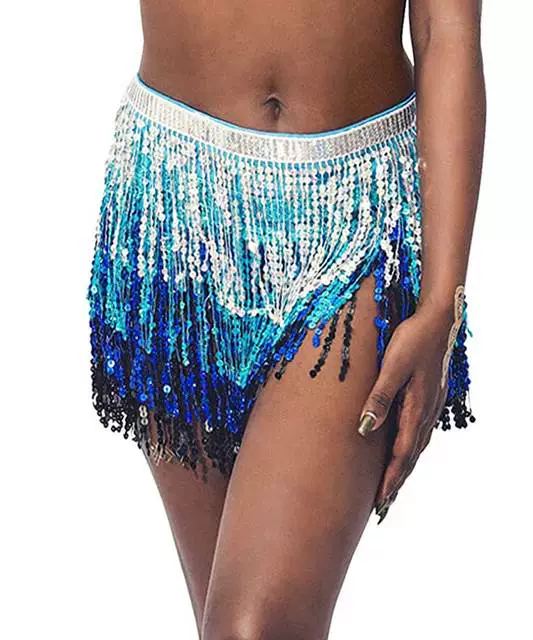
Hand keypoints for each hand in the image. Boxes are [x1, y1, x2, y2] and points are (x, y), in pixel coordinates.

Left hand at [357, 304, 455, 522]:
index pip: (401, 454)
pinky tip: (407, 451)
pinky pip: (420, 432)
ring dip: (404, 468)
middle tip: (383, 506)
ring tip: (393, 486)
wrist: (439, 319)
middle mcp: (425, 412)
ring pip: (416, 446)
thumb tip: (364, 429)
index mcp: (415, 408)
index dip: (390, 479)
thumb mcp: (392, 367)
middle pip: (410, 456)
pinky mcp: (430, 396)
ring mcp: (431, 405)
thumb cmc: (412, 340)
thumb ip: (379, 398)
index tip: (380, 501)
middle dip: (397, 481)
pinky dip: (411, 449)